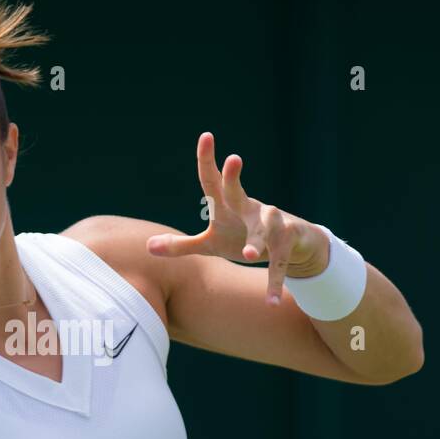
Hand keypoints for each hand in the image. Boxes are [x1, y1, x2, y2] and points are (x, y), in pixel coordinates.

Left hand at [147, 131, 328, 304]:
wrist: (291, 245)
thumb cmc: (242, 237)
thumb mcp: (210, 243)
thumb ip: (181, 245)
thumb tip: (148, 247)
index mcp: (228, 206)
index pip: (213, 181)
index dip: (208, 160)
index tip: (206, 136)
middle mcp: (250, 209)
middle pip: (238, 193)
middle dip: (234, 179)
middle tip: (233, 161)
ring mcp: (272, 224)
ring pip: (265, 230)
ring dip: (257, 242)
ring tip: (250, 255)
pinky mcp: (288, 243)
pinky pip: (280, 264)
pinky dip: (275, 283)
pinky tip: (271, 302)